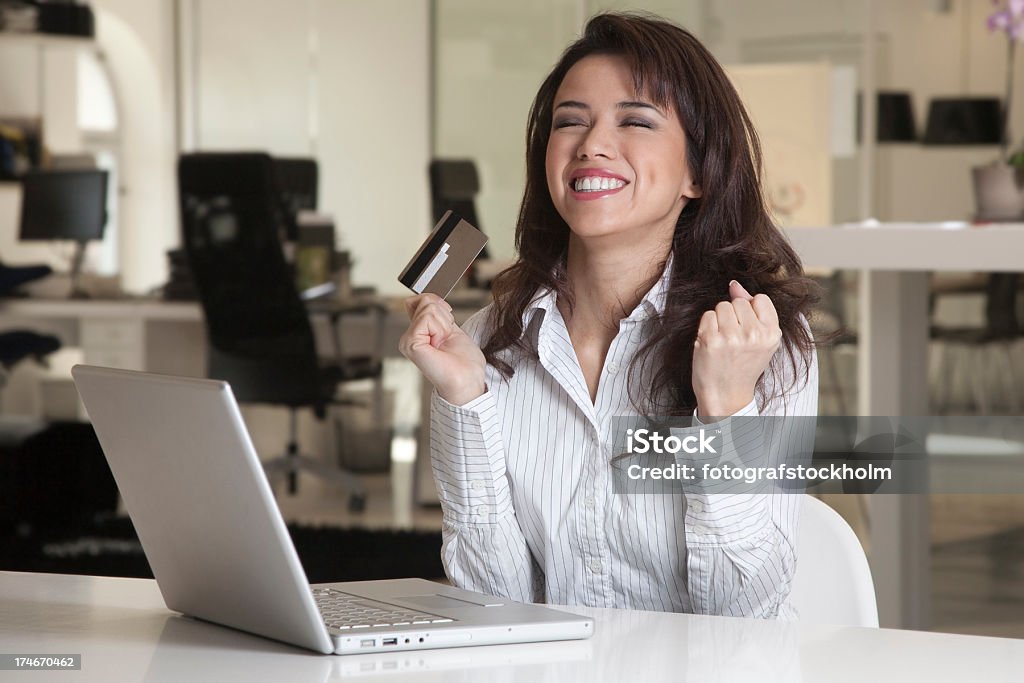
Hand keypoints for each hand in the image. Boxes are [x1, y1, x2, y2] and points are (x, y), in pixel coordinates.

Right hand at [398, 294, 486, 405]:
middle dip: (444, 317)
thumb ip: (435, 314)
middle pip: (426, 302)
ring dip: (444, 325)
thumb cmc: (464, 361)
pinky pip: (427, 318)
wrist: (468, 381)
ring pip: (428, 308)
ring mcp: (407, 341)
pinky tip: (439, 345)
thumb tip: (422, 298)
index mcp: (417, 333)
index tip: (448, 326)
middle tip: (446, 339)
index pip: (421, 301)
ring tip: (443, 343)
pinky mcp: (410, 344)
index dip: (440, 306)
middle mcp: (409, 337)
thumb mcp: (450, 328)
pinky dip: (440, 329)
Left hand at [692, 280, 781, 417]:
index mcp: (771, 334)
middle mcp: (754, 335)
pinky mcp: (711, 339)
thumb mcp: (760, 340)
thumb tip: (735, 284)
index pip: (760, 299)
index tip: (747, 328)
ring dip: (719, 320)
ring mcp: (732, 337)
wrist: (725, 394)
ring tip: (723, 340)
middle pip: (738, 301)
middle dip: (733, 315)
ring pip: (722, 305)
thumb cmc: (742, 365)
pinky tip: (712, 343)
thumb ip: (753, 310)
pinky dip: (706, 327)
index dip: (750, 310)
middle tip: (734, 339)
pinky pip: (708, 315)